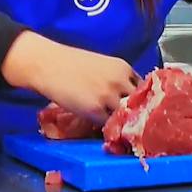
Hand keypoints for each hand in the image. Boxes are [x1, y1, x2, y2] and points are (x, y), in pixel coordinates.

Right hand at [1, 31, 140, 124]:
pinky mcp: (95, 110)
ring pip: (125, 116)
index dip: (139, 99)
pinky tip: (103, 127)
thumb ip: (116, 78)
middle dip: (135, 113)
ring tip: (116, 126)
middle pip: (139, 104)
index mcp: (123, 68)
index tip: (135, 107)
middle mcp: (120, 81)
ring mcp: (108, 96)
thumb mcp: (101, 65)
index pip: (143, 88)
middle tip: (129, 121)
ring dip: (122, 122)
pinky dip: (107, 128)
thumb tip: (125, 97)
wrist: (47, 64)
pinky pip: (108, 125)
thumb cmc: (70, 63)